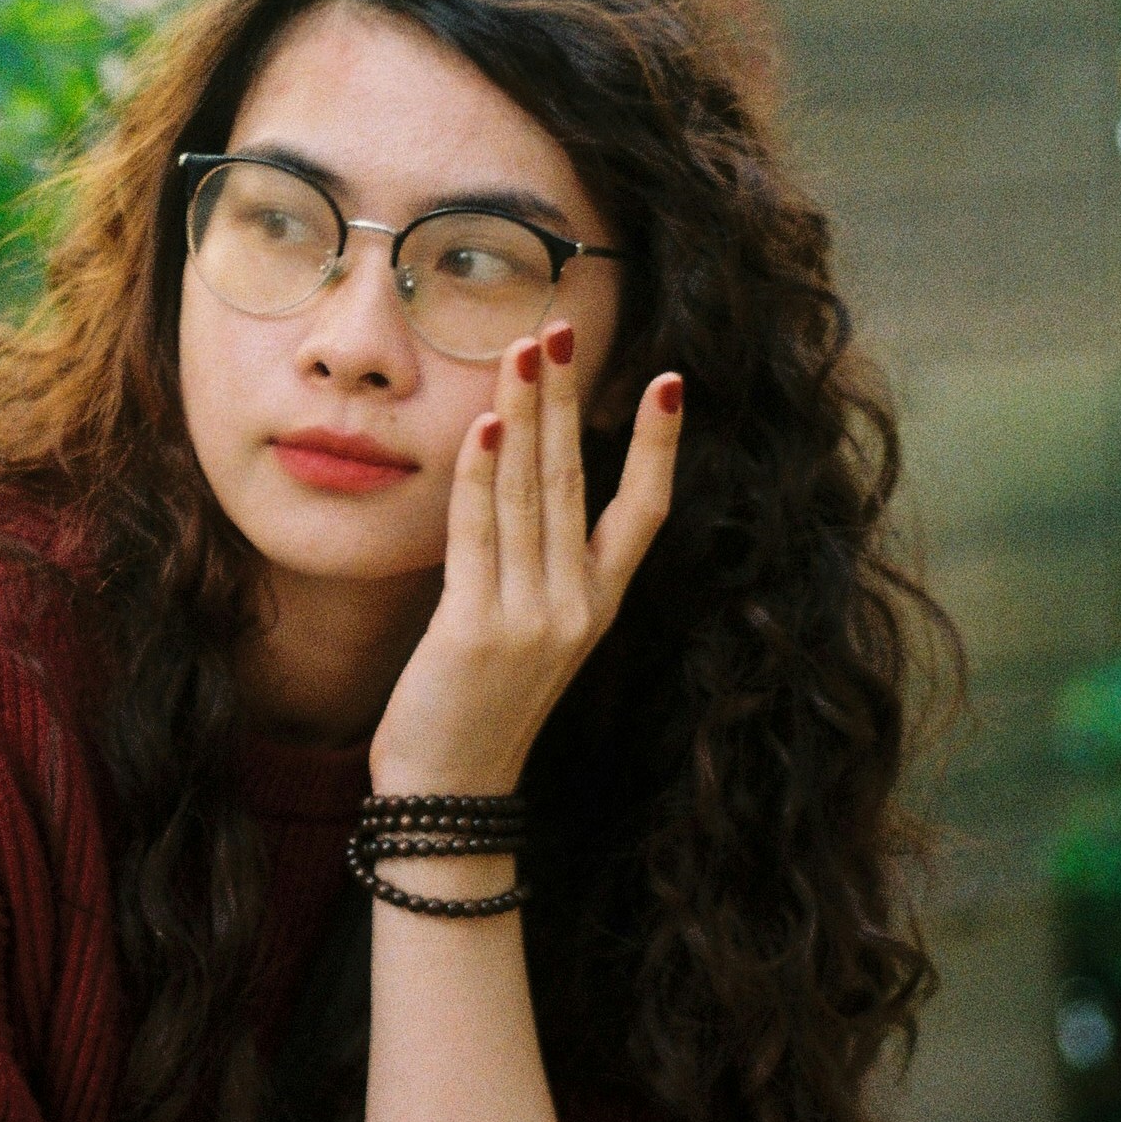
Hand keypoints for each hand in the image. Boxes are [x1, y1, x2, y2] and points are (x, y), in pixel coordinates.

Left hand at [369, 326, 684, 797]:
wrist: (449, 794)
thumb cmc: (477, 709)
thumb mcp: (526, 635)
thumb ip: (532, 566)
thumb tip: (516, 481)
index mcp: (598, 606)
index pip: (644, 512)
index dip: (659, 445)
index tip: (671, 379)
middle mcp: (576, 607)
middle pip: (576, 481)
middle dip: (567, 400)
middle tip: (562, 327)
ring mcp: (531, 619)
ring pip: (530, 494)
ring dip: (526, 415)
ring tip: (526, 349)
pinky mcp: (477, 630)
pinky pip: (480, 534)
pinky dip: (481, 476)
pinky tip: (487, 425)